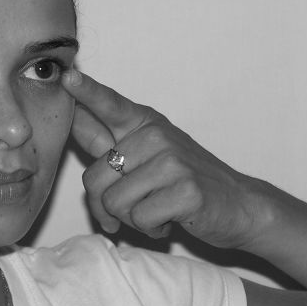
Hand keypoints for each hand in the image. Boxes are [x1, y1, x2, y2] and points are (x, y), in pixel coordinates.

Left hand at [63, 70, 262, 248]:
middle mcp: (155, 135)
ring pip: (114, 202)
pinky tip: (169, 220)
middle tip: (130, 208)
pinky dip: (150, 229)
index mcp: (142, 123)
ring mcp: (173, 161)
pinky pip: (139, 219)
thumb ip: (106, 138)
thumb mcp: (144, 152)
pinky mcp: (186, 191)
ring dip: (130, 219)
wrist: (240, 206)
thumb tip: (72, 116)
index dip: (86, 92)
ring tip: (155, 210)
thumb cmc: (182, 181)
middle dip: (105, 205)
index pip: (108, 104)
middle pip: (94, 178)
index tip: (66, 77)